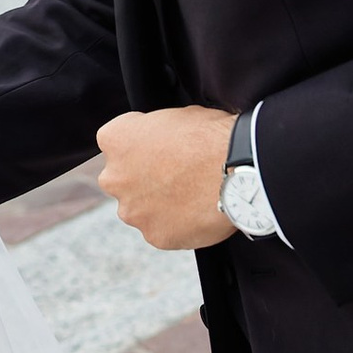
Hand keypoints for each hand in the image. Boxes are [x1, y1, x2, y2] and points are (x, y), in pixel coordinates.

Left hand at [96, 105, 234, 251]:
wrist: (238, 170)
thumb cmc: (211, 136)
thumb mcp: (175, 116)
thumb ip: (155, 133)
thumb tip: (162, 142)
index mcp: (115, 138)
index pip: (115, 141)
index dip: (141, 144)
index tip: (161, 147)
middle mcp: (114, 177)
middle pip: (121, 179)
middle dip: (142, 178)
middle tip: (175, 175)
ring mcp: (133, 211)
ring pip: (139, 209)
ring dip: (156, 204)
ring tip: (190, 196)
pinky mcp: (155, 236)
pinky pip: (161, 231)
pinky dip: (176, 225)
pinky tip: (197, 213)